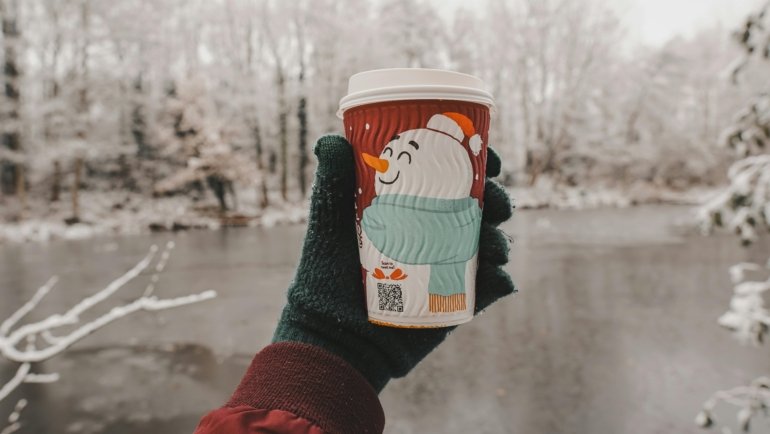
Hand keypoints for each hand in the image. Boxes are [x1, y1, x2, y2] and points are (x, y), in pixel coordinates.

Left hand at [273, 135, 515, 391]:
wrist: (332, 337)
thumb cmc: (325, 275)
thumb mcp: (329, 223)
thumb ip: (333, 182)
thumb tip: (329, 139)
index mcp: (413, 207)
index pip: (451, 176)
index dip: (476, 162)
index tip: (487, 154)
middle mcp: (435, 234)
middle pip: (479, 207)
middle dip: (497, 199)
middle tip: (495, 202)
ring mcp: (448, 267)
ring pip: (490, 245)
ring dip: (502, 239)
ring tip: (494, 245)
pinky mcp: (456, 301)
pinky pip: (489, 289)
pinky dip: (501, 282)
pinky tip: (499, 278)